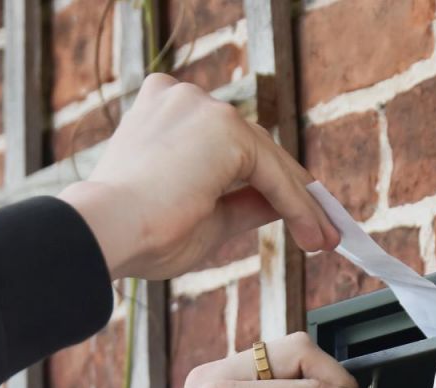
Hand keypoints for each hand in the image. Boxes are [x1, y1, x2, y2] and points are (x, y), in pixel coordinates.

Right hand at [59, 74, 337, 278]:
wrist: (110, 234)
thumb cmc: (141, 234)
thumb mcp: (207, 217)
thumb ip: (244, 204)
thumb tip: (281, 206)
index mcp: (167, 112)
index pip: (234, 148)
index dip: (272, 185)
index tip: (301, 220)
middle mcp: (184, 98)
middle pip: (258, 149)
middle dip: (296, 194)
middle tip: (324, 232)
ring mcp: (203, 108)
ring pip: (270, 161)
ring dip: (303, 203)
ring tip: (324, 241)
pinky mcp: (222, 129)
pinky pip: (274, 174)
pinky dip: (297, 207)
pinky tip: (313, 236)